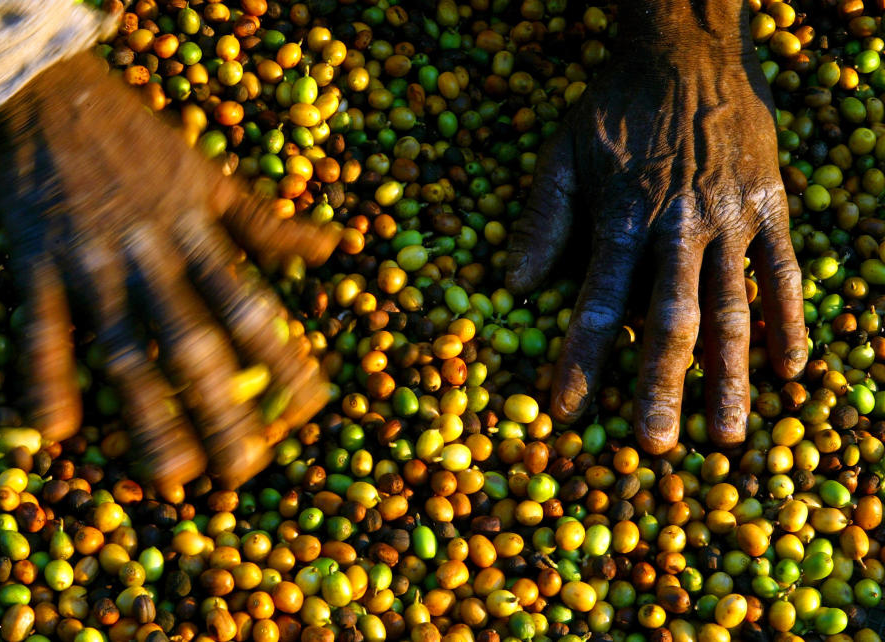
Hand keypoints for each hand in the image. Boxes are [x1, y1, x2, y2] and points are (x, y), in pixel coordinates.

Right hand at [0, 51, 339, 489]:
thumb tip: (335, 245)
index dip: (282, 356)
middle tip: (245, 468)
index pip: (250, 305)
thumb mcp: (213, 174)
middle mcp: (152, 255)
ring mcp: (93, 263)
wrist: (50, 93)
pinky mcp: (38, 264)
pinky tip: (57, 429)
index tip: (311, 404)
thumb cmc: (141, 140)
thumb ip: (268, 222)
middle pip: (192, 341)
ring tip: (172, 474)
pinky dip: (44, 375)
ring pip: (123, 348)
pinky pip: (42, 327)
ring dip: (147, 414)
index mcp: (199, 234)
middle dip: (221, 407)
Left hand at [505, 4, 806, 453]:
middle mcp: (679, 227)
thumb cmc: (615, 108)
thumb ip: (541, 221)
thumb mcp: (562, 153)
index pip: (598, 303)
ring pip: (734, 308)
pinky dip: (791, 321)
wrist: (688, 50)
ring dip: (732, 375)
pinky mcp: (771, 207)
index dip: (582, 359)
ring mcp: (732, 219)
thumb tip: (511, 288)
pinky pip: (785, 272)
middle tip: (655, 447)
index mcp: (622, 217)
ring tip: (729, 436)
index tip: (568, 412)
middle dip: (661, 387)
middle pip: (671, 320)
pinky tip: (792, 370)